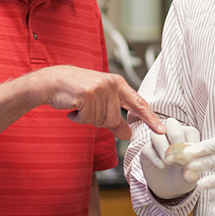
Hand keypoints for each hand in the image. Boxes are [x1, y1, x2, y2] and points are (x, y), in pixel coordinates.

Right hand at [41, 65, 164, 139]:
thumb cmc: (78, 91)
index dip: (150, 118)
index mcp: (118, 84)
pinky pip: (86, 119)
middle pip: (113, 120)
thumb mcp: (101, 102)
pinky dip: (77, 118)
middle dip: (98, 120)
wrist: (54, 81)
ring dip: (87, 119)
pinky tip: (73, 107)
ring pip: (100, 121)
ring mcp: (99, 88)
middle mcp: (111, 84)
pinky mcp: (86, 94)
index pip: (139, 103)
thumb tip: (129, 134)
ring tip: (79, 106)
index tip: (160, 130)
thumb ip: (116, 119)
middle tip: (87, 108)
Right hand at [141, 118, 200, 199]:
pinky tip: (161, 166)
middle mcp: (171, 135)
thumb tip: (190, 173)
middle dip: (175, 136)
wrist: (168, 188)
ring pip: (156, 134)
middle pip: (171, 123)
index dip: (191, 143)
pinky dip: (155, 157)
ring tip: (168, 162)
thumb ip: (190, 173)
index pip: (190, 131)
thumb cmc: (183, 176)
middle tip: (178, 153)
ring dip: (163, 147)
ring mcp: (157, 142)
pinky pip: (147, 148)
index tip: (191, 158)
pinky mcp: (146, 151)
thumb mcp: (189, 176)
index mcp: (187, 136)